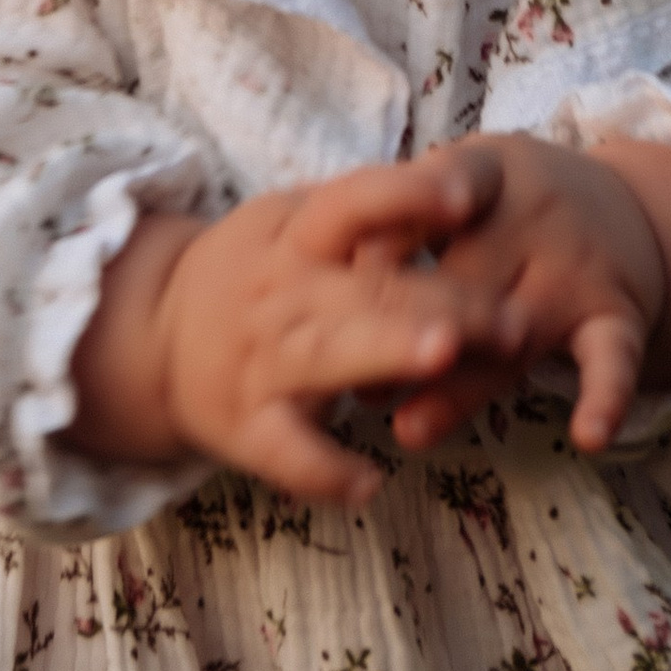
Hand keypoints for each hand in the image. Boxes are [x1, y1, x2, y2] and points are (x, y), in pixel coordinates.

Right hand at [67, 159, 511, 507]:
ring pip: (329, 355)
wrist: (154, 334)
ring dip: (385, 353)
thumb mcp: (295, 224)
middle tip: (516, 320)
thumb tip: (455, 187)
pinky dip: (323, 469)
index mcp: (297, 235)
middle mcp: (281, 292)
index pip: (352, 203)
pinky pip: (286, 451)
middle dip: (443, 303)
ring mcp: (263, 360)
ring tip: (444, 357)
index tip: (465, 195)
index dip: (406, 196)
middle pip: (368, 290)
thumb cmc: (256, 271)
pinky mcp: (247, 426)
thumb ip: (366, 217)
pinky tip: (370, 483)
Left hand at [380, 134, 670, 456]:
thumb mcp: (465, 182)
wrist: (631, 209)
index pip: (436, 193)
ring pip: (514, 334)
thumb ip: (405, 222)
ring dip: (462, 385)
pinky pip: (612, 359)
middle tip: (349, 382)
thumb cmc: (515, 204)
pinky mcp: (615, 317)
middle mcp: (535, 216)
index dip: (396, 227)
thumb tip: (325, 284)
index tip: (358, 261)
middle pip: (461, 281)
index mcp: (488, 172)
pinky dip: (605, 396)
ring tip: (409, 428)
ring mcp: (578, 269)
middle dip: (404, 332)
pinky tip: (589, 435)